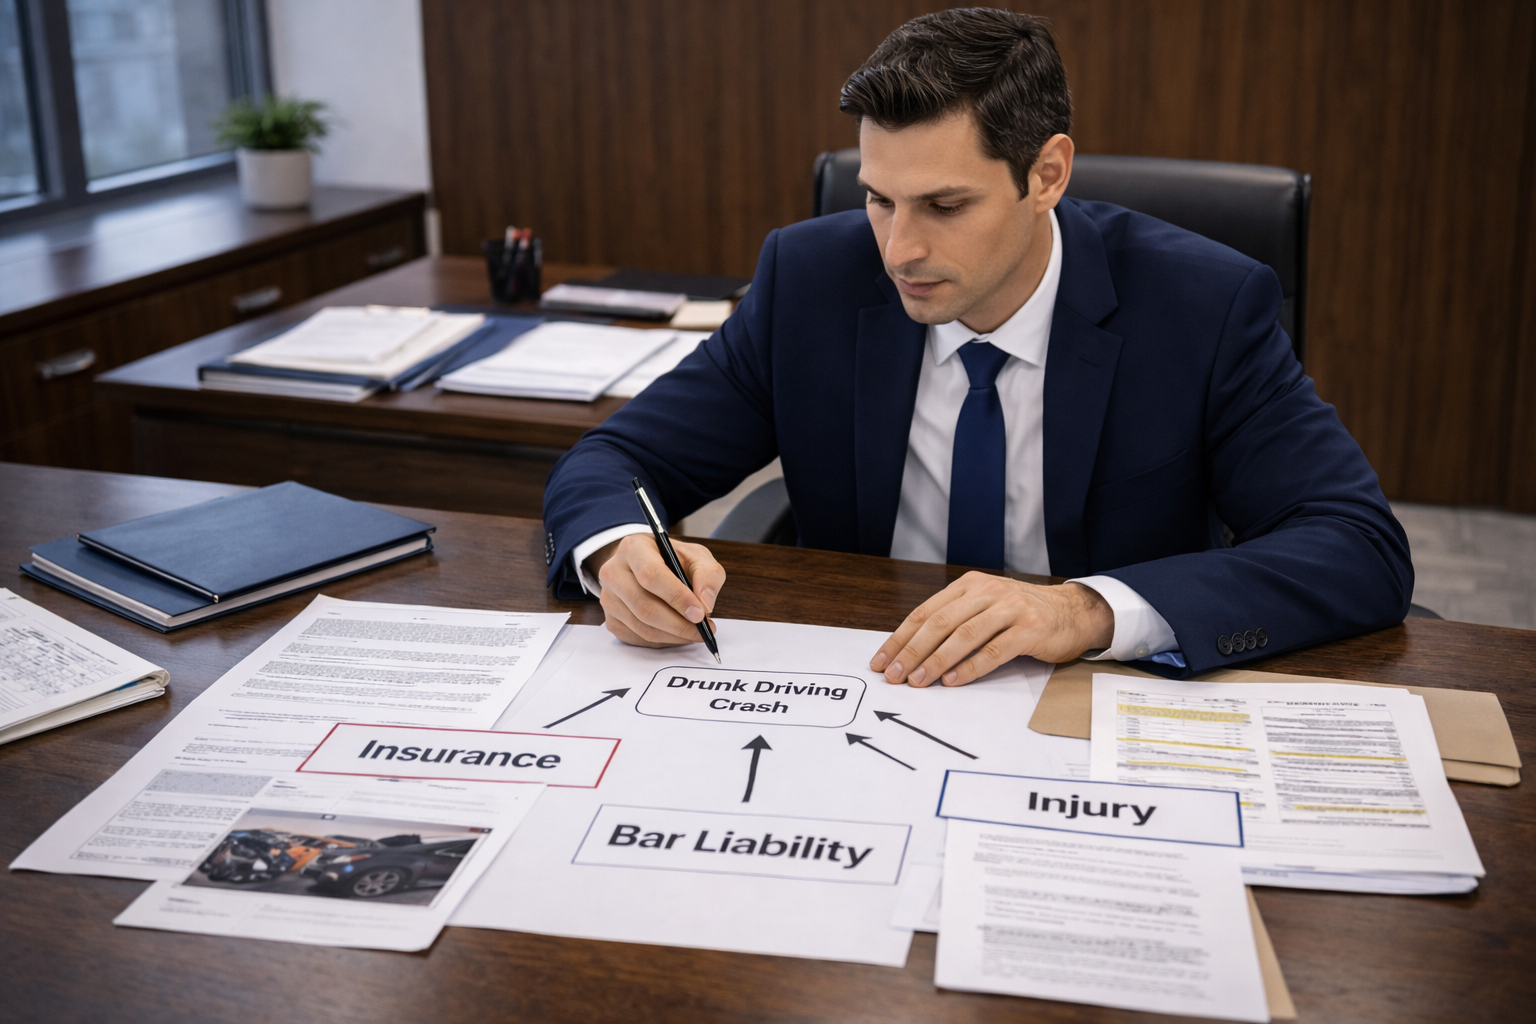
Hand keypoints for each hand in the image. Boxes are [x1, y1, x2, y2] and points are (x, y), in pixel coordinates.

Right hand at [589, 533, 725, 647]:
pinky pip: (639, 638)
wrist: (645, 565)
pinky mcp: (611, 620)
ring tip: (695, 633)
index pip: (651, 575)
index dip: (677, 597)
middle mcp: (613, 573)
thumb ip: (708, 575)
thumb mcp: (696, 556)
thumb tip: (705, 604)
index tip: (700, 613)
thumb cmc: (671, 559)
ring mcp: (608, 599)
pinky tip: (678, 633)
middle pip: (644, 607)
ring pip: (642, 627)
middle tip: (704, 630)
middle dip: (679, 624)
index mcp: (633, 548)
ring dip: (674, 636)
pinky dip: (664, 641)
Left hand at [870, 573, 1113, 686]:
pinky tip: (952, 680)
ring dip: (936, 661)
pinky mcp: (1029, 628)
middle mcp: (987, 592)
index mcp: (969, 585)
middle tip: (893, 675)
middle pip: (940, 623)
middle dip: (912, 651)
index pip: (926, 612)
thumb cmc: (1023, 615)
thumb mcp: (986, 607)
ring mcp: (1009, 608)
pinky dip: (970, 667)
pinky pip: (994, 650)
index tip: (881, 660)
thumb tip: (912, 651)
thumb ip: (956, 621)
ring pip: (963, 636)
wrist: (1073, 612)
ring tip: (917, 681)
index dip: (900, 638)